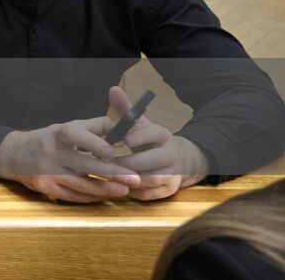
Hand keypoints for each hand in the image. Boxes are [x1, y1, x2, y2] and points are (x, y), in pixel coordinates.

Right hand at [0, 116, 140, 202]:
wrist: (14, 154)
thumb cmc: (49, 140)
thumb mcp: (67, 127)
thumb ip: (94, 127)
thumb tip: (122, 130)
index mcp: (58, 133)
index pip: (76, 135)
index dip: (95, 143)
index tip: (113, 152)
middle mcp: (51, 152)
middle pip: (83, 165)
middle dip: (111, 173)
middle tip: (134, 179)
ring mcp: (47, 172)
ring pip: (80, 184)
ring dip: (104, 189)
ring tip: (124, 190)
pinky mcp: (45, 187)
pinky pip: (71, 196)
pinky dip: (90, 197)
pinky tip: (103, 196)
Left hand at [104, 86, 206, 200]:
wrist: (177, 158)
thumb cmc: (149, 140)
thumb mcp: (139, 124)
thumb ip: (125, 109)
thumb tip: (113, 89)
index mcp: (162, 134)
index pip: (151, 134)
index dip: (135, 137)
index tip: (120, 140)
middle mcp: (171, 154)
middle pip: (151, 160)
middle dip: (127, 163)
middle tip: (106, 163)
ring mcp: (173, 173)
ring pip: (151, 179)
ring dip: (130, 179)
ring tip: (110, 176)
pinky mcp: (170, 189)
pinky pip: (152, 194)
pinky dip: (135, 192)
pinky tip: (120, 187)